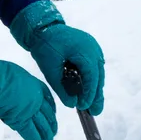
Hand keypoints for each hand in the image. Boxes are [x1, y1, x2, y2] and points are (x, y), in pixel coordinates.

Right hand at [0, 49, 57, 139]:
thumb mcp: (16, 75)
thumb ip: (21, 84)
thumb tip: (16, 90)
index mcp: (36, 86)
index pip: (48, 101)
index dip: (51, 110)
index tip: (52, 115)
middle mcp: (36, 99)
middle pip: (48, 115)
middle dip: (51, 125)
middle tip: (53, 133)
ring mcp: (30, 110)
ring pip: (42, 126)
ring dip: (46, 136)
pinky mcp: (21, 120)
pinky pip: (30, 134)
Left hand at [11, 0, 105, 115]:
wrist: (42, 27)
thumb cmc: (44, 44)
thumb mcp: (49, 68)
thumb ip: (61, 87)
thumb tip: (71, 104)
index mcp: (84, 50)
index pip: (91, 77)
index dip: (89, 94)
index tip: (84, 107)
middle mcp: (93, 48)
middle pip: (98, 76)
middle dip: (96, 95)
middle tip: (95, 112)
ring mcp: (94, 48)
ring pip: (98, 73)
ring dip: (95, 88)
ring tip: (93, 106)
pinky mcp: (91, 49)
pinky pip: (94, 68)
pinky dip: (92, 80)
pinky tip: (89, 92)